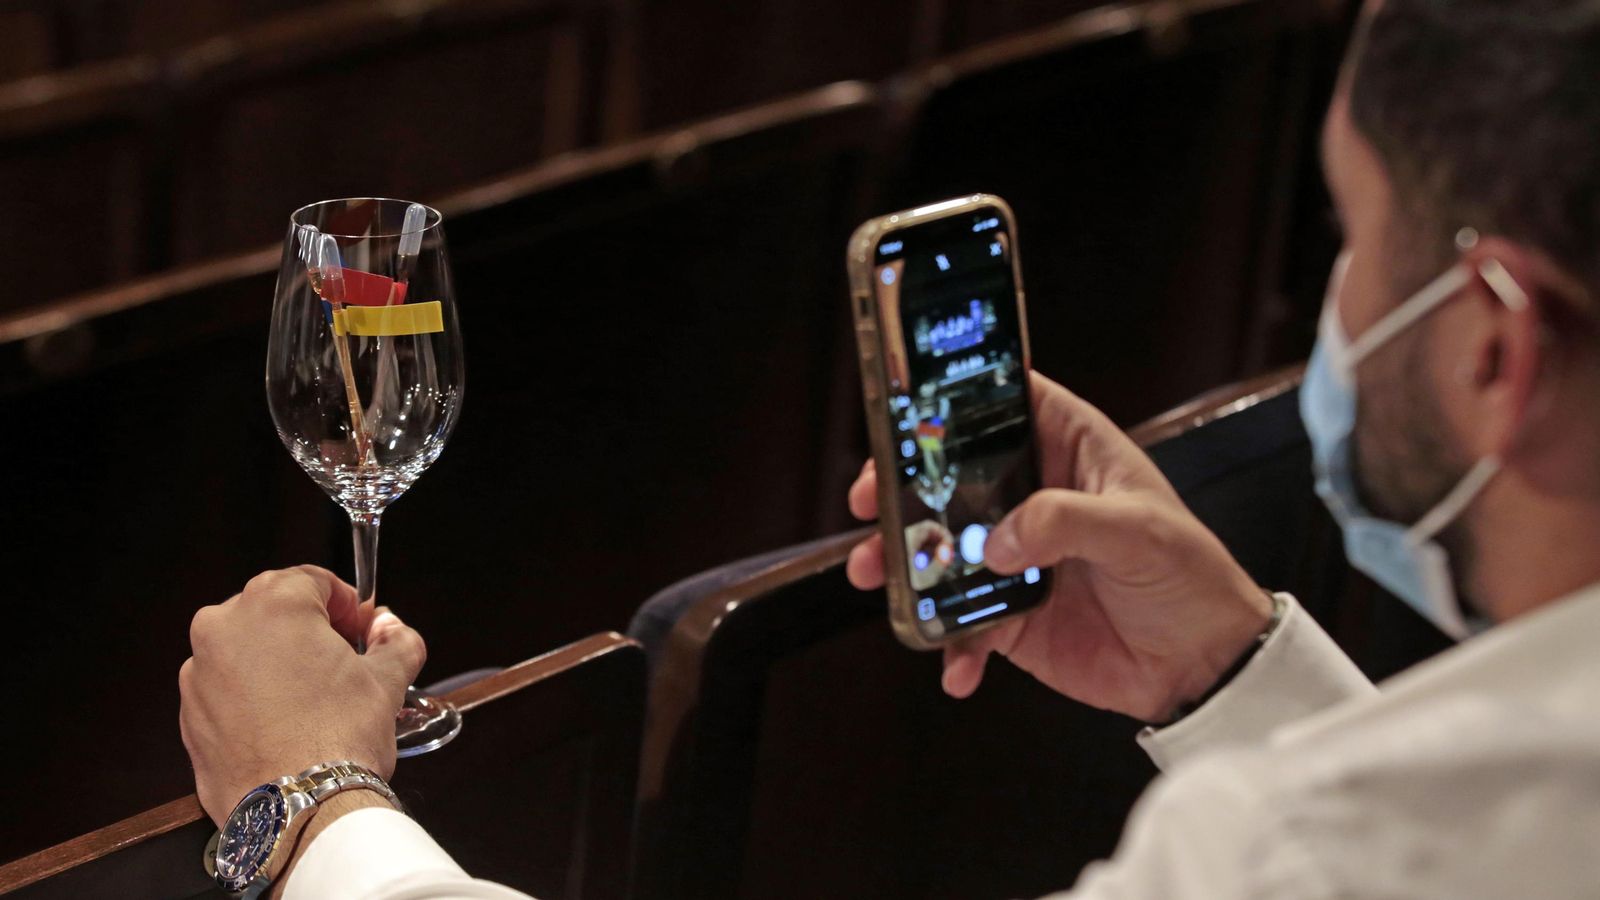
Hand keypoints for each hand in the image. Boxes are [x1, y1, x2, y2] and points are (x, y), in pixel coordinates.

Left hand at [180, 566, 425, 824]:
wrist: (297, 810)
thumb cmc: (338, 737)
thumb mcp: (387, 679)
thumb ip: (397, 641)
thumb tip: (393, 632)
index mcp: (272, 603)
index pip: (315, 582)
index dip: (348, 604)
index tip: (366, 629)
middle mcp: (223, 628)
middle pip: (275, 614)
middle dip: (311, 634)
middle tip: (345, 665)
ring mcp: (198, 675)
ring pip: (247, 654)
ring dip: (279, 666)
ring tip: (316, 702)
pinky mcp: (188, 717)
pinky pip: (227, 693)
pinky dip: (254, 700)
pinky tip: (287, 727)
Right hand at [847, 372, 1272, 722]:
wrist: (1204, 666)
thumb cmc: (1190, 578)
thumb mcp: (1138, 532)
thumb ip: (1065, 522)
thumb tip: (996, 541)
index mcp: (1071, 451)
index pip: (1006, 403)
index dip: (954, 400)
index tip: (904, 410)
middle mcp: (1036, 497)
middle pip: (952, 474)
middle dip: (902, 484)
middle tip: (870, 500)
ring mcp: (1017, 557)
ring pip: (942, 547)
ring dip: (904, 562)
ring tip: (876, 575)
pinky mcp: (1012, 615)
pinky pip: (963, 623)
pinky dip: (950, 642)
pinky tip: (955, 664)